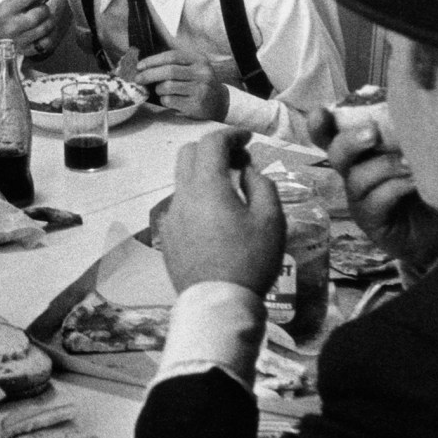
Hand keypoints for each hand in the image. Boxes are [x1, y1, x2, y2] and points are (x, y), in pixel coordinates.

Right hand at [0, 0, 60, 57]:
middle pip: (37, 16)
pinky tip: (44, 32)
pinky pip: (46, 42)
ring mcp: (18, 40)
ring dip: (49, 22)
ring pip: (44, 28)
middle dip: (45, 10)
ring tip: (45, 20)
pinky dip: (49, 35)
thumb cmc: (8, 16)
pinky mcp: (26, 50)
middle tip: (43, 10)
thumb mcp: (13, 4)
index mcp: (7, 11)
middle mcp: (11, 27)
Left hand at [136, 51, 230, 121]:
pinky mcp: (195, 105)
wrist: (219, 102)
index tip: (140, 66)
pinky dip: (164, 100)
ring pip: (167, 87)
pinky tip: (169, 99)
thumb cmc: (198, 83)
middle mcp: (201, 73)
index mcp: (199, 60)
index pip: (172, 56)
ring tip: (160, 90)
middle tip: (138, 79)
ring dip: (157, 89)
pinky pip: (169, 100)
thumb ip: (173, 64)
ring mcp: (199, 90)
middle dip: (148, 74)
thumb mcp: (192, 67)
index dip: (153, 60)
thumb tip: (143, 65)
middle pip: (168, 71)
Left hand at [161, 128, 284, 294]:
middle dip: (212, 148)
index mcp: (206, 186)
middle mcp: (182, 196)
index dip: (230, 134)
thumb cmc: (251, 259)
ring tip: (230, 191)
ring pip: (182, 180)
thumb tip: (246, 169)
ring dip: (203, 174)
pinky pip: (179, 205)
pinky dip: (196, 198)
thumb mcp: (271, 218)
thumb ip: (260, 183)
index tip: (247, 139)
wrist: (219, 303)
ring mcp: (170, 216)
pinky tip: (214, 217)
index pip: (211, 142)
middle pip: (188, 154)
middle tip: (238, 161)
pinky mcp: (167, 236)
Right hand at [307, 109, 437, 268]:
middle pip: (336, 154)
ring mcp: (359, 198)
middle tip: (372, 133)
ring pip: (357, 177)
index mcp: (359, 151)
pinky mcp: (370, 220)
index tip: (322, 112)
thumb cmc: (427, 180)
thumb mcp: (419, 149)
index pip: (330, 134)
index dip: (320, 124)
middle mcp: (353, 172)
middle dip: (350, 141)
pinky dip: (396, 187)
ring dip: (385, 165)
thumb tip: (409, 98)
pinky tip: (416, 182)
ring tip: (412, 162)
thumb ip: (406, 129)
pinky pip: (376, 200)